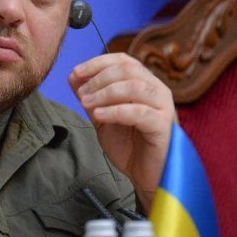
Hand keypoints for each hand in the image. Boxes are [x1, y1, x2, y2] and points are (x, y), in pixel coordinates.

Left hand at [68, 53, 173, 210]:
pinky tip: (99, 115)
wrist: (146, 176)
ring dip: (105, 93)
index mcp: (144, 84)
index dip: (98, 63)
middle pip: (128, 70)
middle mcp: (157, 90)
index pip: (123, 61)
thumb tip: (73, 76)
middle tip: (81, 94)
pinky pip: (139, 112)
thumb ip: (91, 97)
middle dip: (99, 78)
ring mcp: (163, 107)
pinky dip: (115, 110)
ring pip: (134, 87)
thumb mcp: (103, 117)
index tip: (76, 72)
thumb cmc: (130, 146)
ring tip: (86, 104)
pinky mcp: (163, 126)